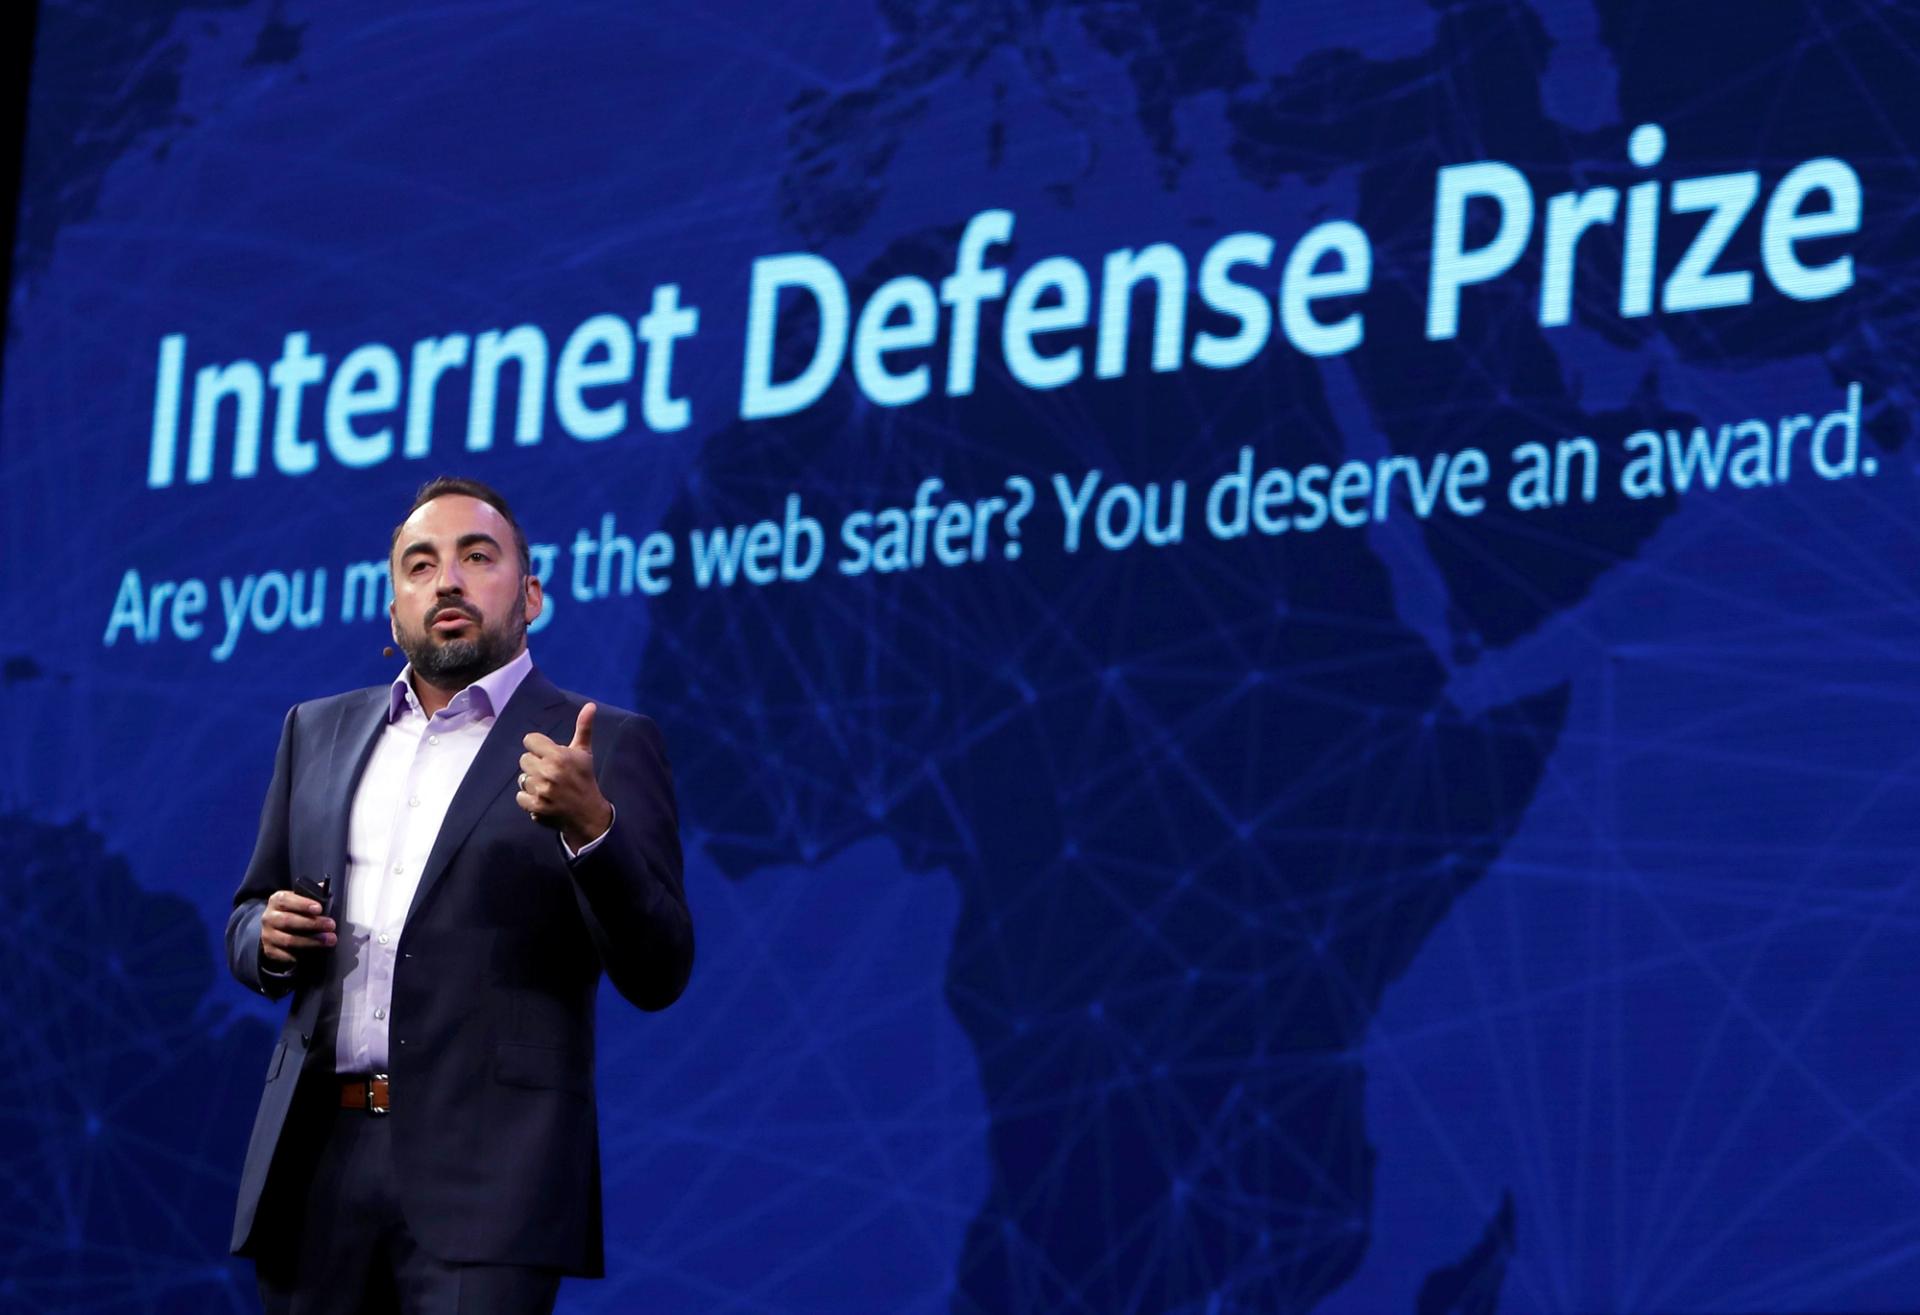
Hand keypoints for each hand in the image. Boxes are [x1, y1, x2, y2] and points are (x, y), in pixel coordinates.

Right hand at [260, 889, 335, 964]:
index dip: (303, 904)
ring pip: (288, 939)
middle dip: (312, 923)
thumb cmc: (293, 911)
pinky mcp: (269, 950)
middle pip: (288, 921)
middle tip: (331, 925)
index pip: (286, 900)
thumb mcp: (298, 899)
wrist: (273, 927)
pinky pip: (284, 955)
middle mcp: (269, 917)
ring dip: (311, 941)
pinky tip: (312, 954)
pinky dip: (298, 955)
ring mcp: (267, 935)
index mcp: (276, 900)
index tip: (319, 909)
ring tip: (329, 940)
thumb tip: (325, 887)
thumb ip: (311, 894)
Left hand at [519, 702, 614, 850]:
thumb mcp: (584, 752)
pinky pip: (519, 796)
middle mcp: (548, 771)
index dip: (539, 747)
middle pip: (524, 759)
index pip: (530, 740)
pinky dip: (529, 799)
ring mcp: (541, 790)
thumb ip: (583, 727)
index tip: (549, 754)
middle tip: (550, 773)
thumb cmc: (584, 778)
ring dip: (533, 782)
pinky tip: (543, 798)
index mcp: (559, 755)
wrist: (588, 813)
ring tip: (548, 787)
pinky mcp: (536, 806)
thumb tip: (590, 705)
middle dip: (536, 764)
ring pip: (522, 778)